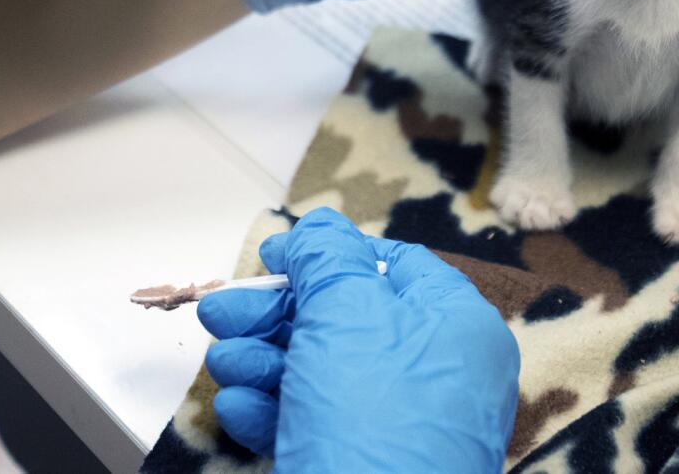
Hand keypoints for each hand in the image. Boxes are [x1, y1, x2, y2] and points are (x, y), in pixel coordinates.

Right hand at [197, 208, 519, 472]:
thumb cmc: (377, 425)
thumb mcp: (347, 314)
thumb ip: (327, 259)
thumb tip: (317, 228)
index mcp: (456, 327)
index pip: (394, 267)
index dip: (330, 255)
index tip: (276, 255)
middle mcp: (437, 375)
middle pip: (345, 319)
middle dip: (275, 314)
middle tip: (222, 312)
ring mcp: (401, 427)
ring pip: (321, 373)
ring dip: (262, 360)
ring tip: (225, 362)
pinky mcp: (364, 466)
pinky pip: (316, 424)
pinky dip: (273, 411)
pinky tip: (239, 408)